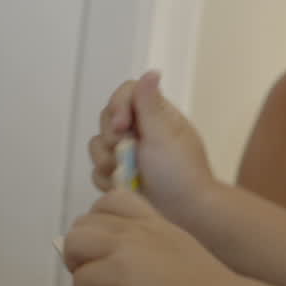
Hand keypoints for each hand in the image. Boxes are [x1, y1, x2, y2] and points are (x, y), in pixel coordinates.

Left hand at [63, 190, 240, 285]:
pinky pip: (80, 279)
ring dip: (77, 268)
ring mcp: (127, 248)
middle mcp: (139, 229)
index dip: (98, 224)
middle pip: (84, 223)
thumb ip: (149, 256)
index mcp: (156, 224)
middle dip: (81, 251)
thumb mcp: (179, 257)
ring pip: (74, 242)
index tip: (107, 251)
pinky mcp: (118, 271)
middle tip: (95, 276)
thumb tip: (117, 276)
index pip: (111, 201)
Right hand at [88, 71, 216, 224]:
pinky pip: (99, 170)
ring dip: (106, 160)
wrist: (186, 214)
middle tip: (125, 154)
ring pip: (99, 145)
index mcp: (157, 116)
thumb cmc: (179, 173)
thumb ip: (150, 105)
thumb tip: (151, 71)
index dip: (119, 106)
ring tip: (124, 175)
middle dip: (111, 138)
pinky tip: (122, 187)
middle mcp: (142, 130)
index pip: (127, 92)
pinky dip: (107, 179)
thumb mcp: (164, 136)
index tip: (122, 127)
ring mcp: (131, 154)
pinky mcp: (122, 175)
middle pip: (108, 118)